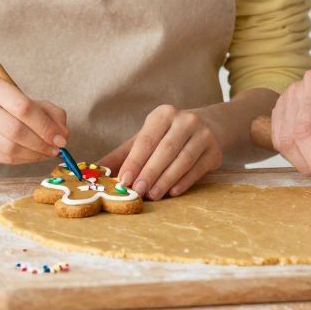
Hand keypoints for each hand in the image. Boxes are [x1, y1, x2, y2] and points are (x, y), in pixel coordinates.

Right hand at [0, 78, 68, 165]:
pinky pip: (4, 159)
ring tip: (47, 152)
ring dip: (34, 154)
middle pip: (15, 129)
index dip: (44, 125)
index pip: (22, 107)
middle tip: (56, 148)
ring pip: (9, 148)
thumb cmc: (7, 106)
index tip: (61, 138)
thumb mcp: (30, 100)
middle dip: (41, 142)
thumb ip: (52, 113)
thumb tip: (62, 134)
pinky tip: (34, 156)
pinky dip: (25, 160)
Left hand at [100, 105, 221, 199]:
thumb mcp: (145, 138)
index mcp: (163, 114)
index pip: (146, 140)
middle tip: (137, 190)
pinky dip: (183, 182)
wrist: (210, 127)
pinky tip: (171, 192)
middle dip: (149, 172)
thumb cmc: (168, 136)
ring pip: (182, 160)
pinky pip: (197, 169)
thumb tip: (95, 170)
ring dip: (165, 180)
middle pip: (165, 150)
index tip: (123, 180)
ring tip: (152, 195)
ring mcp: (204, 135)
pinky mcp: (215, 152)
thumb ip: (122, 155)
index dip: (135, 161)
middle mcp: (185, 120)